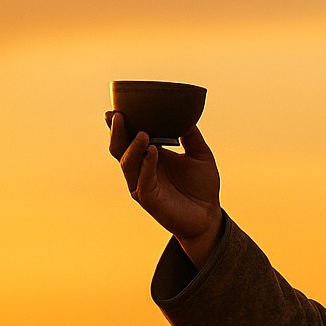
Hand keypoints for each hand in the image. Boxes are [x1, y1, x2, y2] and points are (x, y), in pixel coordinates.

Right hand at [109, 115, 222, 263]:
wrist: (209, 215)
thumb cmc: (202, 186)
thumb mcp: (200, 154)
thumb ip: (191, 134)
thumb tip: (185, 111)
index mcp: (150, 156)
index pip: (129, 137)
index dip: (120, 125)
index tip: (117, 109)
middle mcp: (142, 169)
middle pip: (120, 148)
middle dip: (117, 132)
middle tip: (119, 116)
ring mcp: (142, 185)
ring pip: (127, 164)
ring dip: (132, 147)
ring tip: (143, 133)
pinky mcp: (149, 200)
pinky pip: (143, 181)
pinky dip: (146, 166)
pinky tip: (152, 152)